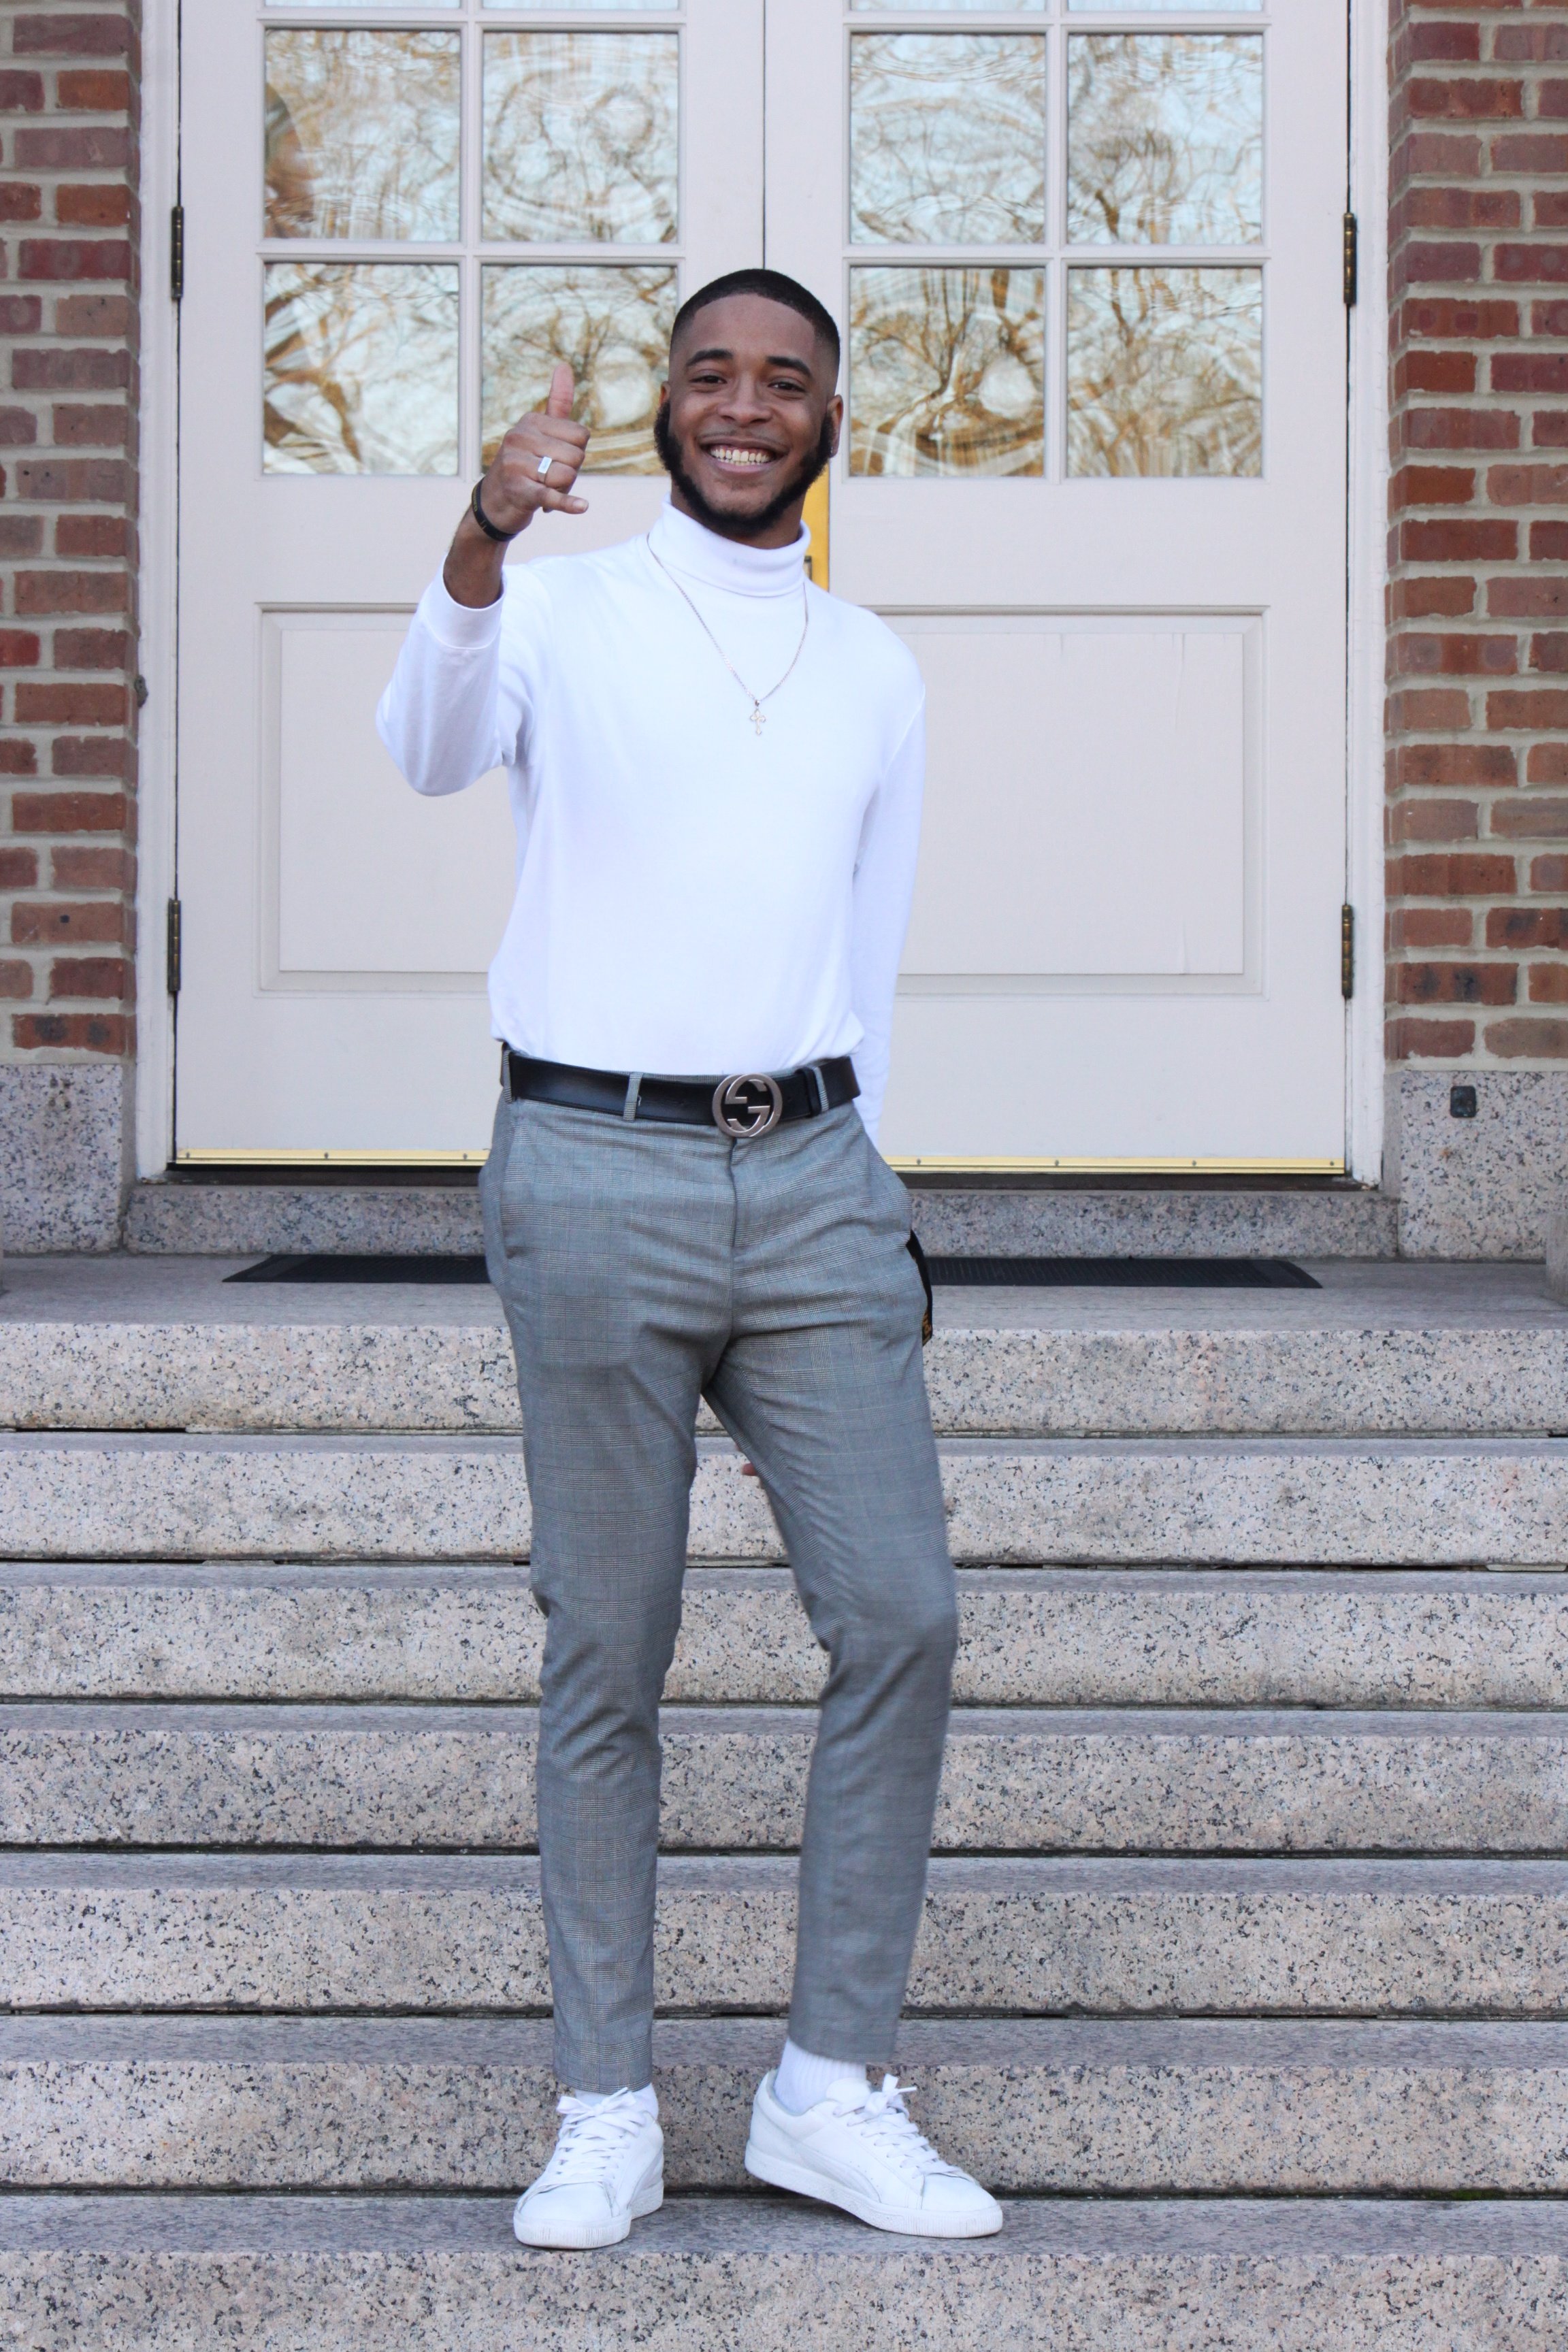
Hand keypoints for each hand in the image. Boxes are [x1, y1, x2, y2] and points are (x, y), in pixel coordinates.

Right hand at [479, 362, 590, 533]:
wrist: (495, 503)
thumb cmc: (525, 465)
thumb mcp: (538, 432)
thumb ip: (557, 402)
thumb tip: (564, 365)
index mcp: (531, 421)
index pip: (580, 435)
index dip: (576, 453)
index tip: (556, 460)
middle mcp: (520, 438)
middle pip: (576, 457)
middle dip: (570, 473)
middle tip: (548, 479)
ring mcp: (517, 464)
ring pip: (567, 476)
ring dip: (562, 490)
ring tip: (542, 489)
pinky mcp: (520, 491)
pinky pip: (553, 495)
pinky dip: (568, 503)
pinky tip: (581, 506)